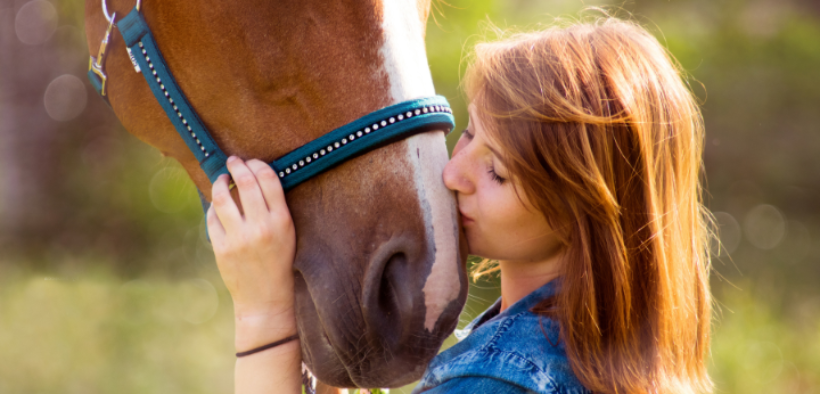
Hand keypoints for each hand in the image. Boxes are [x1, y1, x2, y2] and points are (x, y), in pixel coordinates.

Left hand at [208, 156, 296, 350]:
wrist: (266, 298)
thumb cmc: (279, 261)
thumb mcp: (287, 233)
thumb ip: (274, 207)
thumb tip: (254, 177)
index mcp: (281, 221)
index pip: (268, 179)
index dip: (257, 164)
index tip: (251, 161)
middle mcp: (261, 227)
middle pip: (246, 183)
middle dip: (237, 166)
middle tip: (233, 160)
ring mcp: (239, 238)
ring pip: (223, 197)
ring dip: (220, 182)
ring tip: (220, 179)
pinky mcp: (222, 248)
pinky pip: (212, 218)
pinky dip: (213, 207)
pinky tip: (217, 205)